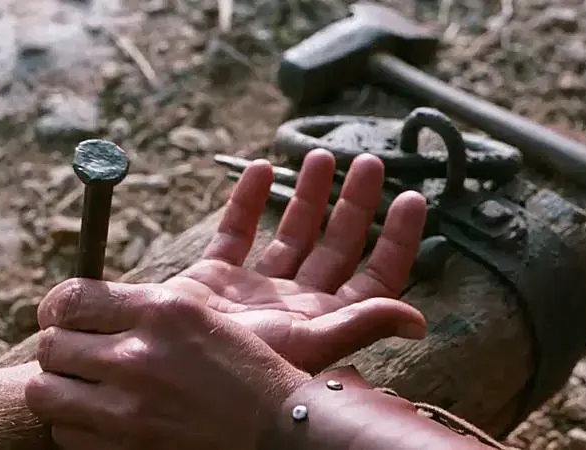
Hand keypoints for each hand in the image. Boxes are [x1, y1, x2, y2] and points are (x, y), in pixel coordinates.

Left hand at [25, 283, 310, 448]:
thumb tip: (80, 311)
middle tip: (80, 354)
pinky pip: (66, 435)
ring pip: (44, 394)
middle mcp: (136, 358)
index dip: (57, 308)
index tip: (63, 316)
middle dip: (60, 349)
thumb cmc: (244, 369)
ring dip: (60, 389)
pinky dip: (77, 426)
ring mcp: (126, 412)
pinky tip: (104, 418)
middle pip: (50, 348)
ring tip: (87, 388)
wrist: (276, 433)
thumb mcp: (198, 317)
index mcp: (159, 313)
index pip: (68, 300)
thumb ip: (139, 308)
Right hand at [164, 149, 427, 370]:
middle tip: (369, 163)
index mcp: (323, 318)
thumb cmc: (241, 366)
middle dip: (355, 204)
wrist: (167, 369)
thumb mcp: (309, 343)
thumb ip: (360, 325)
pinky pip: (235, 233)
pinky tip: (260, 169)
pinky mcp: (215, 278)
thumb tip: (418, 321)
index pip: (374, 277)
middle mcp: (294, 301)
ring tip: (321, 157)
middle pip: (336, 246)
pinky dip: (246, 201)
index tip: (412, 198)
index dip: (397, 240)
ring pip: (291, 234)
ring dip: (308, 196)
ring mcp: (255, 288)